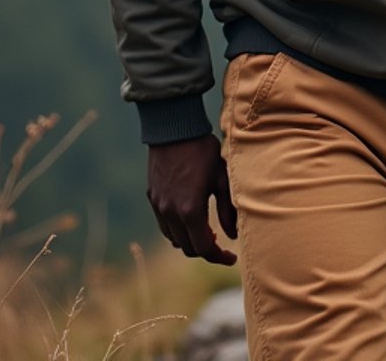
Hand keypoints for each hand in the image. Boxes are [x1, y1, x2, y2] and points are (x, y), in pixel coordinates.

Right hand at [146, 135, 237, 263]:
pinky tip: (189, 218)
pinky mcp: (152, 197)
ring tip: (205, 231)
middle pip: (187, 248)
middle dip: (205, 250)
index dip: (219, 257)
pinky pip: (164, 225)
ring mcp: (159, 206)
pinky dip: (177, 230)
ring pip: (174, 239)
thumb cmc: (203, 150)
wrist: (174, 128)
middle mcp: (170, 213)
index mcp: (190, 211)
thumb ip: (227, 209)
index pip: (203, 248)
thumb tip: (232, 235)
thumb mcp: (221, 178)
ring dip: (189, 240)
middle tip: (220, 243)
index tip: (231, 257)